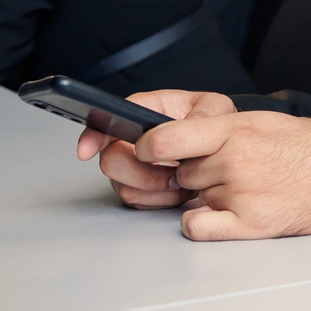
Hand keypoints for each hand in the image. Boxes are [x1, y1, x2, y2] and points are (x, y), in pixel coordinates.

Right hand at [77, 90, 235, 206]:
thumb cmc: (216, 125)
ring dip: (156, 188)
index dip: (93, 134)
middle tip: (173, 171)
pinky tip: (178, 191)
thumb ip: (200, 114)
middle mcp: (132, 139)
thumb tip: (178, 129)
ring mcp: (133, 166)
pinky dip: (161, 200)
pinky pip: (138, 202)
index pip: (108, 119)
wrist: (224, 155)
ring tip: (183, 179)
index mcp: (147, 111)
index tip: (86, 150)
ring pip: (124, 186)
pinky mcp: (140, 190)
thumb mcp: (216, 109)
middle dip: (140, 172)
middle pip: (110, 160)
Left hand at [84, 94, 310, 238]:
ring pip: (187, 197)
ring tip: (235, 188)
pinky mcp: (252, 224)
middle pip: (176, 172)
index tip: (142, 149)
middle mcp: (236, 161)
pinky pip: (197, 226)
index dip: (145, 146)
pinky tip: (223, 213)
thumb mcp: (262, 122)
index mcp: (237, 129)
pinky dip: (201, 222)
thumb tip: (167, 139)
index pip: (165, 138)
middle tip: (206, 172)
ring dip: (199, 195)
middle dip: (183, 173)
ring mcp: (242, 194)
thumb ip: (216, 130)